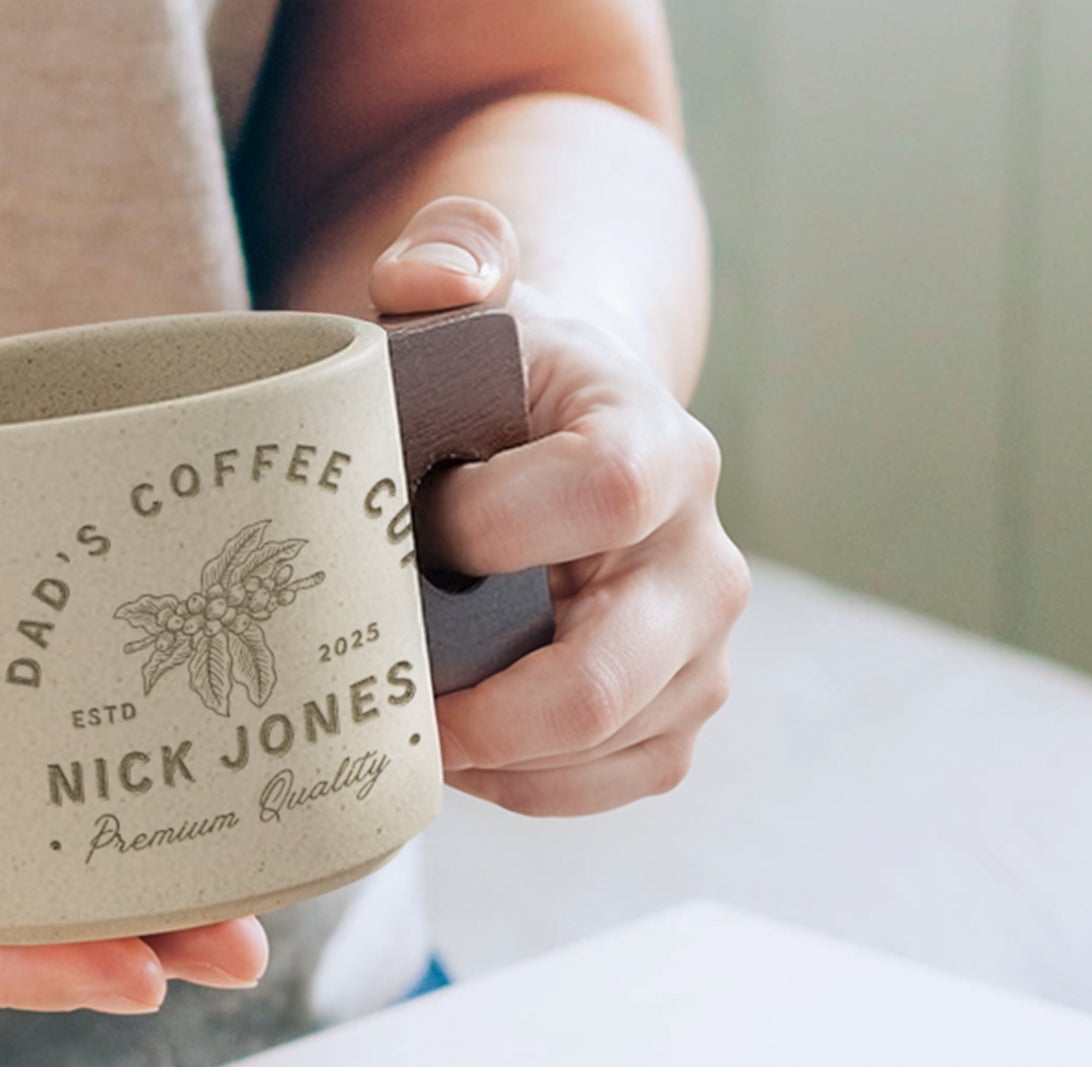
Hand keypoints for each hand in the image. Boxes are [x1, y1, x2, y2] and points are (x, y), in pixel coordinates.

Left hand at [367, 199, 748, 813]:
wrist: (570, 435)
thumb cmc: (500, 381)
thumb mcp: (474, 298)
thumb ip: (451, 254)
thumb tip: (429, 279)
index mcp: (655, 442)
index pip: (603, 492)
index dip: (493, 525)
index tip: (413, 528)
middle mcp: (701, 555)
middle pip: (611, 675)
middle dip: (488, 711)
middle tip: (390, 709)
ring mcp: (698, 648)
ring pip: (609, 746)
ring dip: (494, 758)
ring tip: (411, 725)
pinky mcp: (678, 716)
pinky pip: (615, 783)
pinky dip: (528, 787)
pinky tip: (464, 756)